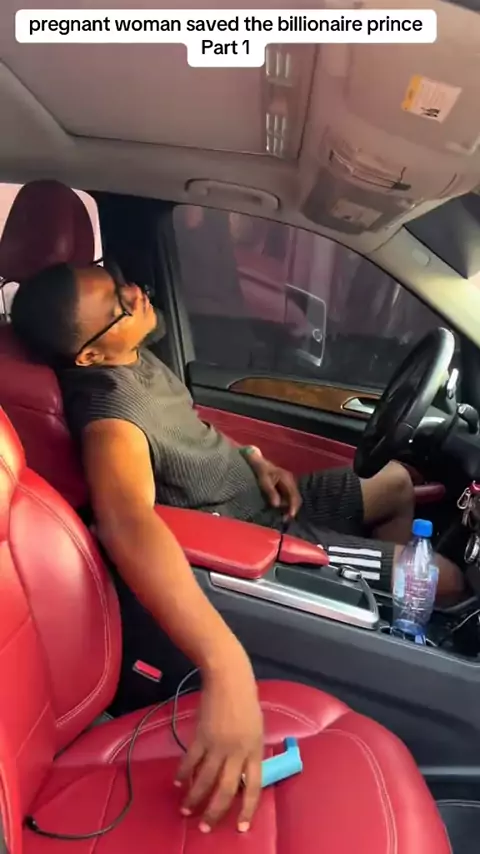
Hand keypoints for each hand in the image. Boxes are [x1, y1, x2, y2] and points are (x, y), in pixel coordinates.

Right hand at [175, 653, 263, 832]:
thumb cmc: (245, 698)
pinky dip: (184, 774)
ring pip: (205, 779)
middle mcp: (237, 750)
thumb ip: (249, 749)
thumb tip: (241, 771)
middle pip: (227, 789)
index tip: (240, 827)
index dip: (248, 808)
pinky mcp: (201, 735)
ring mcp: (218, 744)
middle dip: (215, 811)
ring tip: (186, 811)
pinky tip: (179, 783)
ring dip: (195, 798)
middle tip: (205, 827)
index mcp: (255, 748)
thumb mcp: (255, 726)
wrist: (229, 677)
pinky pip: (191, 761)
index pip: (254, 786)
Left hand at [251, 457, 301, 519]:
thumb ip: (270, 492)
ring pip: (293, 499)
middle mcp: (291, 482)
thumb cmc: (260, 470)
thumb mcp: (263, 480)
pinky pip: (289, 498)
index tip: (290, 516)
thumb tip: (277, 505)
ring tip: (282, 517)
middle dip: (292, 510)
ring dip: (289, 508)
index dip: (293, 507)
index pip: (294, 495)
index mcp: (287, 479)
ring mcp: (289, 484)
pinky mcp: (285, 487)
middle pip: (296, 499)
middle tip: (285, 520)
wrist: (258, 462)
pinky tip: (281, 510)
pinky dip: (286, 505)